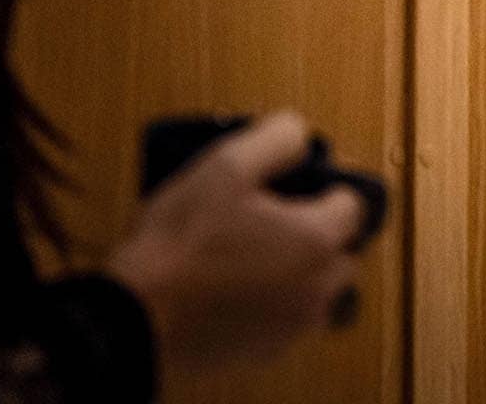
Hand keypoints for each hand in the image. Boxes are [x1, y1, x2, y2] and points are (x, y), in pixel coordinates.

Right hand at [107, 112, 365, 377]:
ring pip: (316, 287)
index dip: (327, 187)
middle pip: (341, 249)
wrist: (130, 322)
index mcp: (317, 242)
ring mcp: (293, 325)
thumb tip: (300, 134)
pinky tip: (232, 285)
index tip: (300, 183)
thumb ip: (276, 140)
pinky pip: (285, 317)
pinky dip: (271, 300)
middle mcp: (318, 289)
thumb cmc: (176, 248)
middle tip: (273, 218)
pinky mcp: (264, 351)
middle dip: (317, 230)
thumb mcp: (225, 167)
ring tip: (249, 251)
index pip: (355, 204)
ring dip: (296, 268)